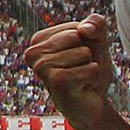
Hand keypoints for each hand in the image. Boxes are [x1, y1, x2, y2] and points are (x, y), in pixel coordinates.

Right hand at [23, 14, 118, 129]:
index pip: (75, 26)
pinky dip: (93, 77)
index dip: (86, 41)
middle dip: (87, 53)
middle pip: (77, 36)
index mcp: (38, 40)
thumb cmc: (89, 71)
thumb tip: (85, 29)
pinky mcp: (56, 81)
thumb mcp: (96, 42)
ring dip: (90, 67)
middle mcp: (33, 52)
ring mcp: (42, 67)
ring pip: (84, 52)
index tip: (77, 58)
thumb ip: (95, 24)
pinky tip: (83, 87)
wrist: (91, 106)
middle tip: (79, 70)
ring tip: (80, 79)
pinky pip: (90, 69)